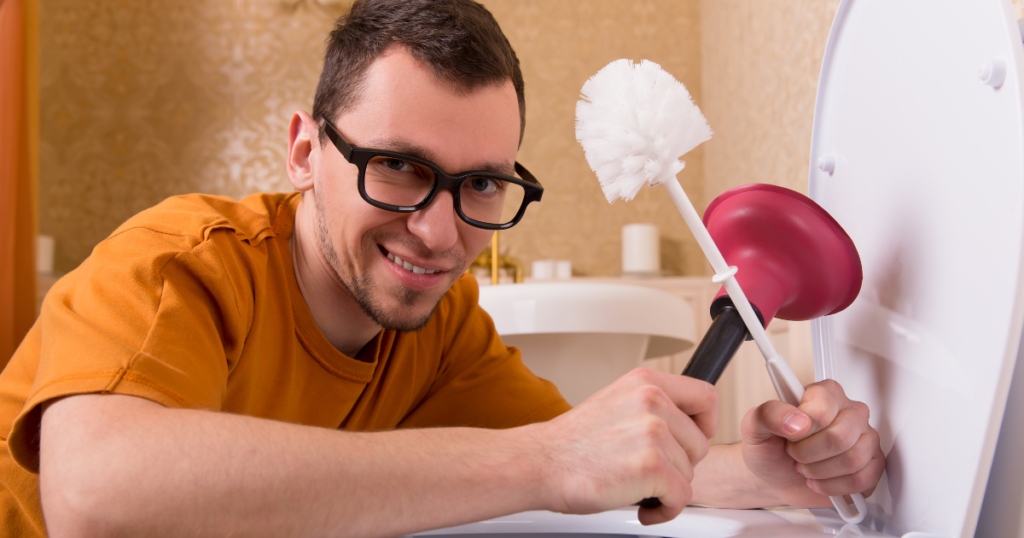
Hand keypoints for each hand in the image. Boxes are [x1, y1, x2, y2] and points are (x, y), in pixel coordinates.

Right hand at [530, 368, 717, 524]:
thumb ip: (651, 406)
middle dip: (681, 464)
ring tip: (637, 486)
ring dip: (667, 487)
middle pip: (700, 443)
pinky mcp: (652, 466)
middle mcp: (652, 401)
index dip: (705, 424)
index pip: (706, 396)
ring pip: (690, 473)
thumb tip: (683, 423)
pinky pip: (681, 497)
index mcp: (646, 382)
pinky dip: (664, 510)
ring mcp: (653, 432)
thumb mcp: (616, 403)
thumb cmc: (573, 443)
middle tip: (651, 471)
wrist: (540, 463)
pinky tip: (642, 506)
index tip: (692, 438)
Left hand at [740, 379, 884, 507]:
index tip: (789, 437)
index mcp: (825, 393)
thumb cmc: (768, 448)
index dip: (802, 433)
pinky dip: (834, 487)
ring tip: (806, 468)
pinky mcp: (872, 464)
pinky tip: (820, 481)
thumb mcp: (753, 427)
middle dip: (809, 455)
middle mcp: (850, 412)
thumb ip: (769, 414)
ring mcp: (865, 438)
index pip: (822, 411)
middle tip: (795, 455)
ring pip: (853, 459)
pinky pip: (863, 479)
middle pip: (840, 437)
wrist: (773, 476)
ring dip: (820, 472)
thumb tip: (797, 421)